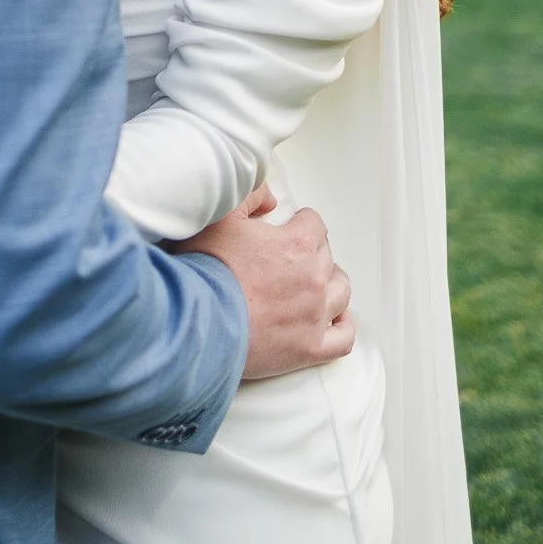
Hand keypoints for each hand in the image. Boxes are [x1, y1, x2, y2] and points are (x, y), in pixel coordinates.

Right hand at [177, 191, 354, 379]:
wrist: (198, 320)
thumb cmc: (208, 268)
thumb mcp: (221, 216)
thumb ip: (250, 195)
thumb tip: (270, 197)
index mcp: (298, 244)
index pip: (314, 223)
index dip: (299, 223)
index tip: (287, 228)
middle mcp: (315, 278)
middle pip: (327, 257)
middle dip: (311, 253)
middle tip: (287, 258)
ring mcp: (315, 315)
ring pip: (341, 292)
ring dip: (330, 284)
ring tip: (312, 285)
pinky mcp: (309, 348)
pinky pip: (343, 338)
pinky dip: (342, 327)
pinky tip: (334, 320)